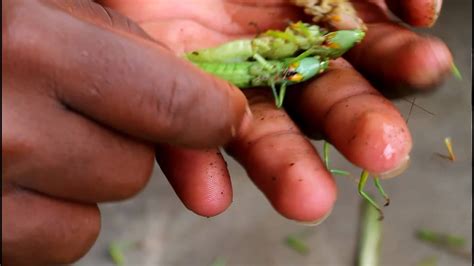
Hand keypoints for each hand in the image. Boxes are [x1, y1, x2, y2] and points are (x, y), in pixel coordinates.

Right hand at [2, 0, 249, 264]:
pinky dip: (47, 215)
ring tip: (26, 136)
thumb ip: (125, 51)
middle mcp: (1, 125)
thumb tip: (217, 119)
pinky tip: (4, 174)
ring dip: (83, 179)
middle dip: (123, 140)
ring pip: (94, 213)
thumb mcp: (42, 4)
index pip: (174, 104)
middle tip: (76, 106)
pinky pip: (54, 242)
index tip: (222, 115)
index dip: (210, 115)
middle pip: (133, 166)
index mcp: (22, 39)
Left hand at [100, 0, 451, 219]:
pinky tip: (211, 195)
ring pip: (259, 132)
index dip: (399, 59)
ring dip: (284, 167)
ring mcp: (221, 83)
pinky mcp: (166, 98)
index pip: (365, 48)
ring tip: (308, 201)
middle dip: (355, 125)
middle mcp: (272, 56)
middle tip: (385, 152)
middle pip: (322, 100)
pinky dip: (195, 168)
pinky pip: (179, 140)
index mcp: (309, 19)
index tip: (427, 68)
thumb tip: (425, 4)